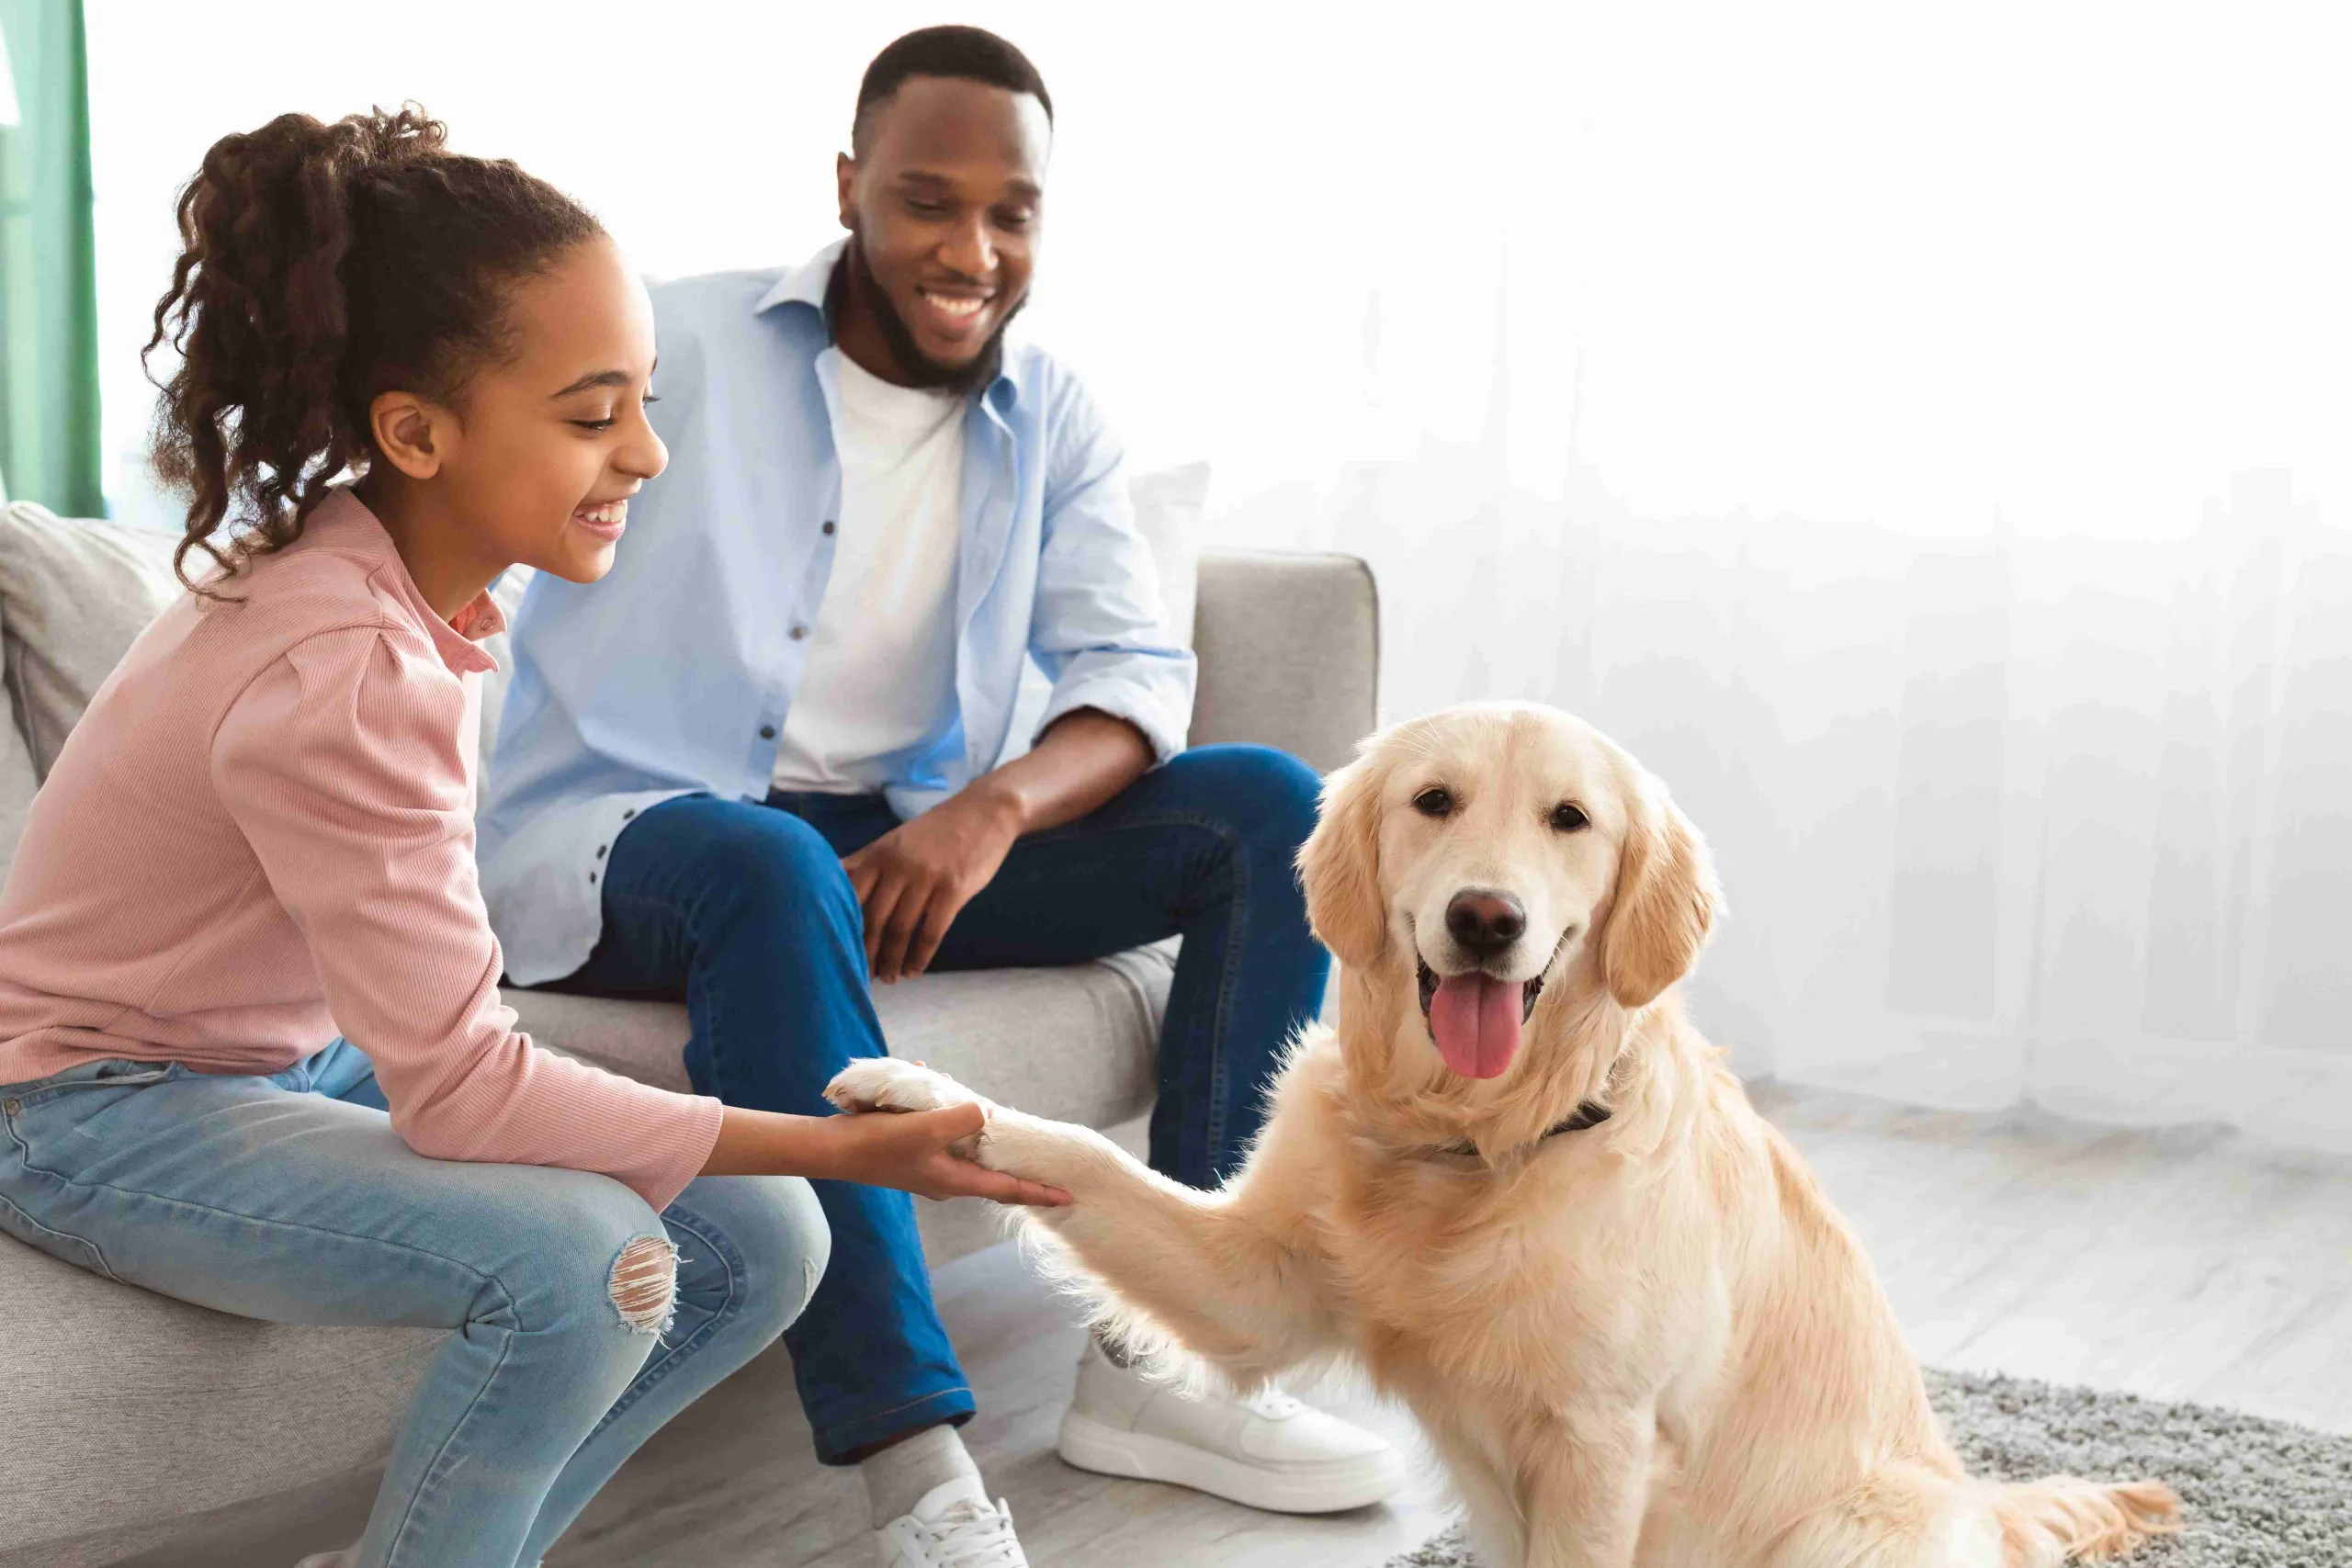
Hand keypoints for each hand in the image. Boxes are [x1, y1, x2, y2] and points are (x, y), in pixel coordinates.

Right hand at [802, 1101, 1070, 1206]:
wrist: (830, 1150)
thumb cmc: (876, 1144)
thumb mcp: (924, 1128)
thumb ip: (960, 1119)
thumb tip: (985, 1113)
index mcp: (954, 1180)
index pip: (1006, 1188)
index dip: (1038, 1192)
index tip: (1068, 1195)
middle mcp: (945, 1178)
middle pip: (990, 1171)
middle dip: (1012, 1159)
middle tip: (1039, 1152)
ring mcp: (927, 1166)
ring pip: (962, 1144)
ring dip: (969, 1122)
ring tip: (970, 1098)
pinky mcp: (911, 1152)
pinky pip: (937, 1130)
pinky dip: (938, 1110)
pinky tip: (924, 1078)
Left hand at [842, 788, 1021, 981]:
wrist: (984, 812)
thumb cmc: (936, 831)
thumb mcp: (894, 840)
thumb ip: (863, 861)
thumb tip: (827, 878)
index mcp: (879, 855)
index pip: (852, 899)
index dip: (845, 930)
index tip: (841, 953)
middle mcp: (898, 866)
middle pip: (874, 919)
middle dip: (867, 953)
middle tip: (864, 976)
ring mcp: (926, 878)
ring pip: (902, 930)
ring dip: (893, 960)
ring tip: (891, 977)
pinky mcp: (954, 889)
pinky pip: (932, 932)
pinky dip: (921, 956)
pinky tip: (915, 970)